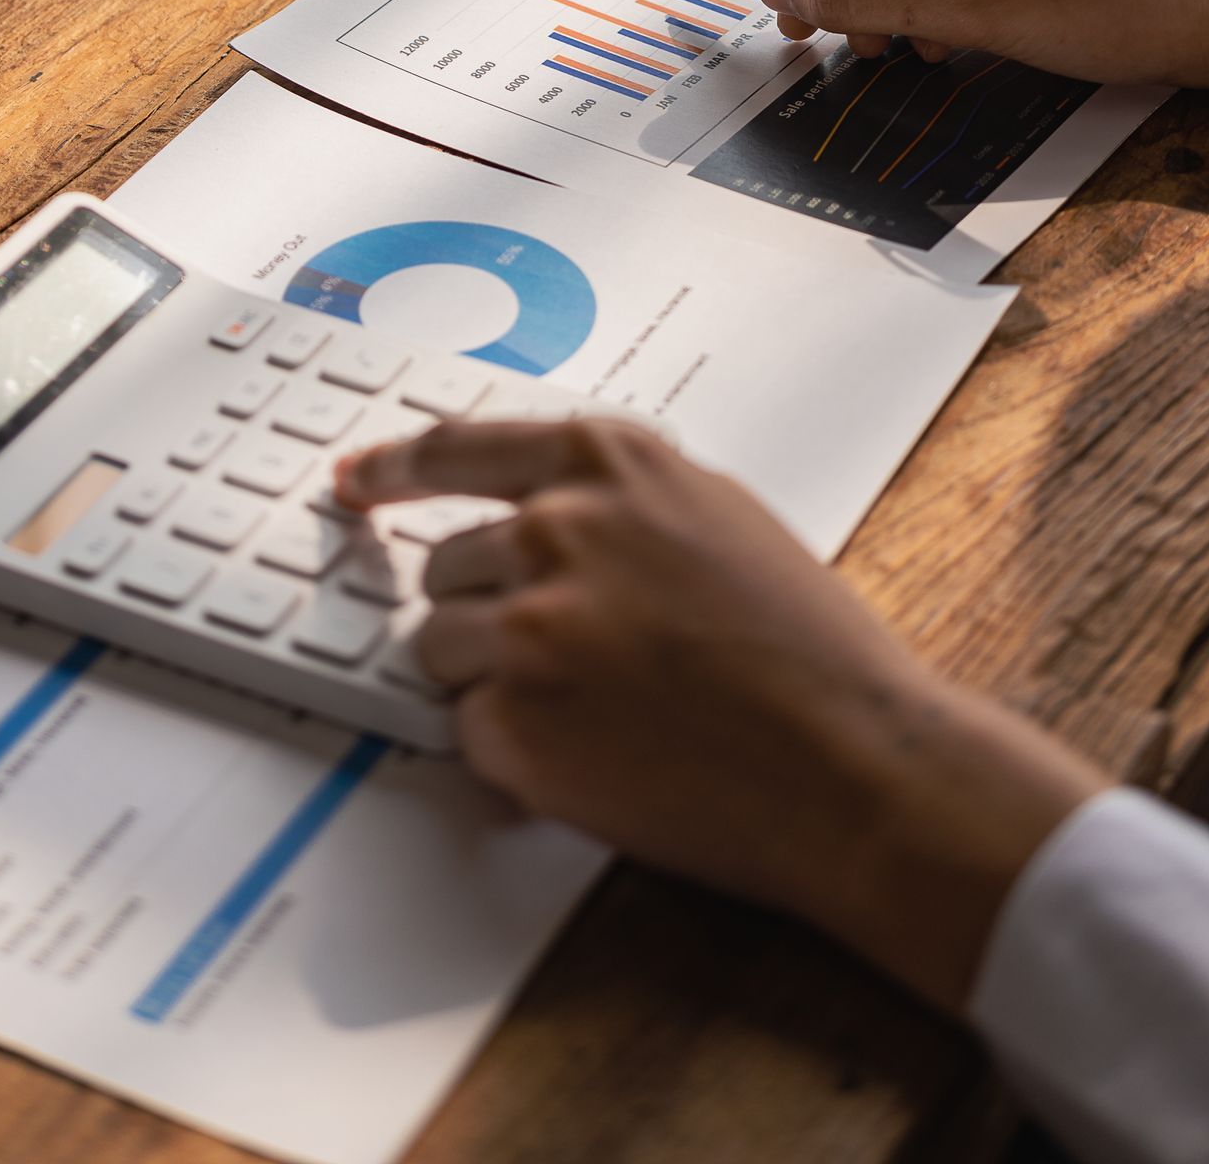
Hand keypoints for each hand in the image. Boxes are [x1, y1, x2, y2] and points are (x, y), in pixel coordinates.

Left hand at [334, 415, 1102, 1014]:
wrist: (852, 761)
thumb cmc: (807, 647)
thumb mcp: (716, 516)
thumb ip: (619, 499)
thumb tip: (533, 506)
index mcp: (608, 461)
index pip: (455, 446)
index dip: (394, 468)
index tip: (356, 481)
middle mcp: (556, 526)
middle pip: (447, 565)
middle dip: (489, 612)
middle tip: (570, 659)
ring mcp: (529, 625)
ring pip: (439, 648)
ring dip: (493, 680)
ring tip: (595, 708)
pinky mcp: (516, 722)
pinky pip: (470, 731)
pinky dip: (516, 752)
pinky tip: (601, 754)